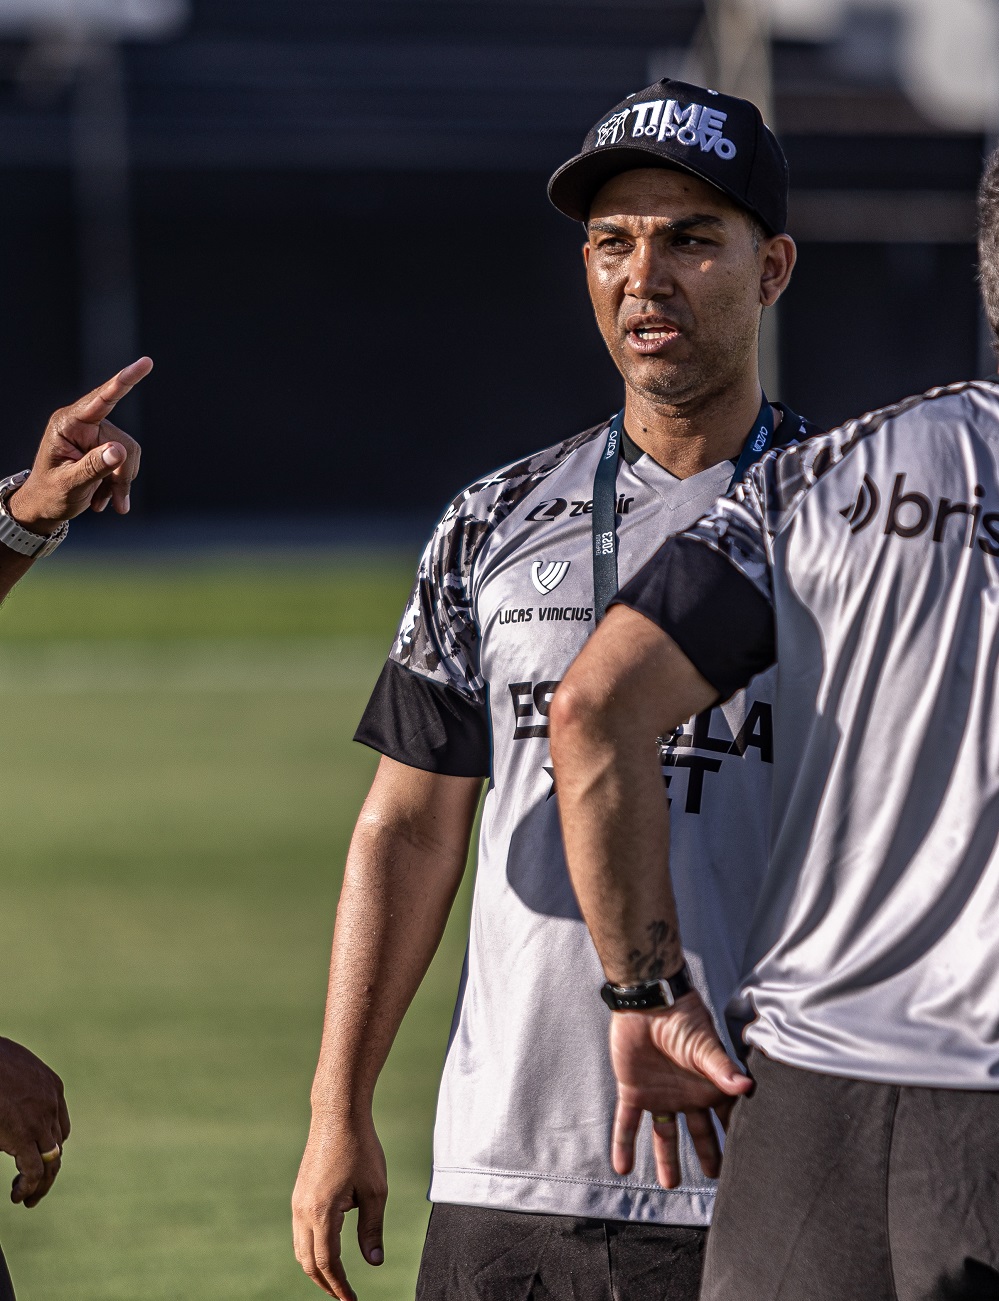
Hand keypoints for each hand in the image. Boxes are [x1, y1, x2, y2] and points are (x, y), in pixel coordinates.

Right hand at [0, 1038, 70, 1208]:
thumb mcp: (12, 1072)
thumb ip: (18, 1093)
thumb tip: (14, 1114)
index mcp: (53, 1088)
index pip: (61, 1127)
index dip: (51, 1147)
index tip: (35, 1160)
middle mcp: (52, 1105)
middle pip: (59, 1146)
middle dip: (48, 1171)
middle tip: (34, 1191)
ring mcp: (41, 1119)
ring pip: (52, 1161)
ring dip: (41, 1184)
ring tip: (27, 1199)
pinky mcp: (24, 1134)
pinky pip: (34, 1169)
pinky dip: (28, 1186)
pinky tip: (17, 1195)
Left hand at [6, 357, 151, 533]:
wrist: (44, 506)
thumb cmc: (50, 494)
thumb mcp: (69, 484)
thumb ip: (93, 467)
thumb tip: (119, 451)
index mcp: (68, 423)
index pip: (101, 399)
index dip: (124, 381)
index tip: (146, 363)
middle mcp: (84, 424)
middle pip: (123, 441)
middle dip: (122, 475)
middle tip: (117, 503)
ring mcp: (96, 435)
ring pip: (129, 454)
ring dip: (121, 483)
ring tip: (105, 503)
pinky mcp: (104, 447)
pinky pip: (127, 462)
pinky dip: (120, 485)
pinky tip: (105, 498)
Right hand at [292, 1115, 386, 1298]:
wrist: (337, 1115)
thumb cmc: (360, 1148)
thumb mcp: (375, 1190)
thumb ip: (372, 1229)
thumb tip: (374, 1262)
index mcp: (322, 1212)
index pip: (327, 1263)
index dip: (340, 1287)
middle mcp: (303, 1211)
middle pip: (308, 1262)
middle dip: (326, 1284)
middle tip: (345, 1297)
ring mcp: (297, 1202)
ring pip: (300, 1249)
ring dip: (316, 1268)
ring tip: (337, 1280)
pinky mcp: (298, 1194)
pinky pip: (300, 1232)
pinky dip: (311, 1249)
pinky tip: (328, 1250)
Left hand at [609, 992, 751, 1187]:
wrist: (647, 1000)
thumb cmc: (682, 1018)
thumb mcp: (704, 1045)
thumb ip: (722, 1068)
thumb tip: (748, 1087)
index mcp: (708, 1085)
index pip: (726, 1117)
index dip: (735, 1138)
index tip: (748, 1164)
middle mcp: (686, 1094)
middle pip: (699, 1131)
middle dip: (708, 1154)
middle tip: (716, 1178)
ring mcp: (660, 1094)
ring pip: (664, 1134)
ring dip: (666, 1160)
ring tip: (669, 1186)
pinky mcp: (634, 1090)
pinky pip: (627, 1123)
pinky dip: (624, 1144)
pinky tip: (622, 1168)